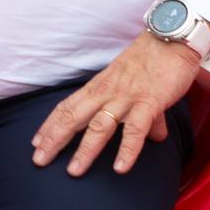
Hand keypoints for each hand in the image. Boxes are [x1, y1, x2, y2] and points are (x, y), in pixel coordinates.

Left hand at [31, 32, 206, 176]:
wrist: (173, 39)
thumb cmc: (154, 61)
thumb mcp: (139, 86)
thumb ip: (145, 114)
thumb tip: (154, 136)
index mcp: (100, 86)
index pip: (67, 106)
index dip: (50, 124)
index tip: (36, 142)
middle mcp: (107, 92)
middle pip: (73, 117)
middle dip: (54, 139)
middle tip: (39, 160)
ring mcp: (126, 97)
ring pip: (99, 126)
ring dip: (85, 150)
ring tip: (74, 171)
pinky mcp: (148, 101)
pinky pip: (135, 129)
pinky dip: (127, 149)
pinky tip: (120, 168)